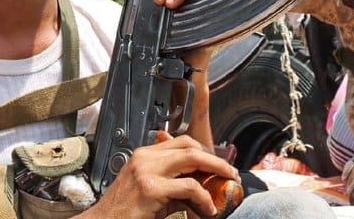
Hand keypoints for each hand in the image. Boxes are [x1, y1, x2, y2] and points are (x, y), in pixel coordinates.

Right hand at [86, 133, 238, 218]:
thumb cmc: (124, 212)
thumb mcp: (148, 190)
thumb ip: (172, 184)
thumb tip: (199, 189)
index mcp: (144, 154)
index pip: (180, 141)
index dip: (203, 151)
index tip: (216, 163)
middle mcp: (145, 158)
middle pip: (190, 146)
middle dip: (214, 158)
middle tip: (229, 172)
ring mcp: (147, 171)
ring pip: (192, 159)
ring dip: (216, 170)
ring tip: (227, 184)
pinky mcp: (152, 189)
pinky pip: (189, 187)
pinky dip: (204, 198)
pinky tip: (208, 209)